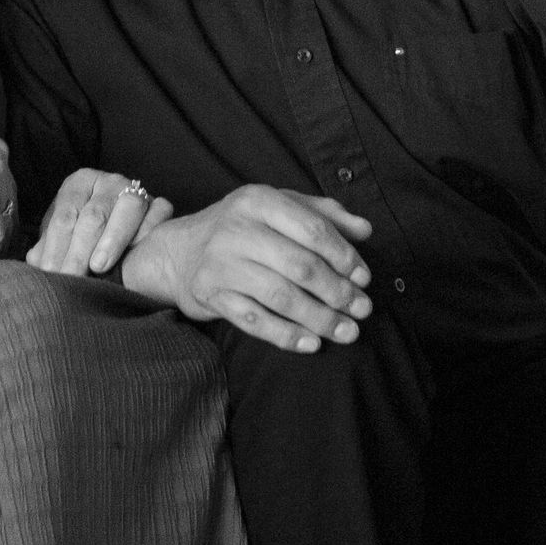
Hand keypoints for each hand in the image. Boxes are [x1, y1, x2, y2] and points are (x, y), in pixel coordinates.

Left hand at [28, 169, 176, 276]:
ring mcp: (136, 190)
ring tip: (98, 267)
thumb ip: (47, 249)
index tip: (51, 273)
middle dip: (79, 251)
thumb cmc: (84, 237)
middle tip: (71, 279)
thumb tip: (34, 264)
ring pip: (127, 208)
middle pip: (93, 216)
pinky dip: (148, 231)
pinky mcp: (160, 204)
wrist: (121, 236)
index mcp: (79, 183)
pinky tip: (136, 252)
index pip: (65, 216)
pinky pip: (158, 213)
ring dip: (112, 240)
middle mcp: (108, 182)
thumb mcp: (61, 238)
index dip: (56, 247)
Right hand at [122, 186, 373, 353]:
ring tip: (347, 331)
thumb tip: (365, 230)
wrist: (180, 252)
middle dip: (337, 292)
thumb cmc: (243, 227)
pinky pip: (254, 320)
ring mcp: (221, 263)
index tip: (364, 277)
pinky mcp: (210, 294)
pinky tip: (312, 344)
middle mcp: (237, 229)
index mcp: (258, 200)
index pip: (312, 228)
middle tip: (362, 309)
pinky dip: (286, 335)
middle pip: (299, 265)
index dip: (344, 256)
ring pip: (280, 296)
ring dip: (319, 318)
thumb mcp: (278, 207)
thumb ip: (324, 214)